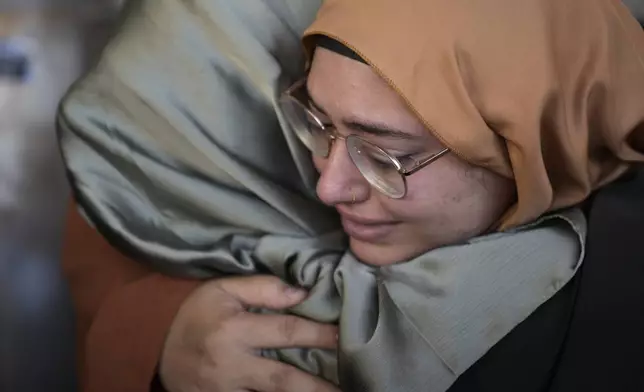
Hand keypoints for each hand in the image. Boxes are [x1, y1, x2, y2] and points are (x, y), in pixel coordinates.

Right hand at [160, 275, 339, 391]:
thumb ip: (263, 288)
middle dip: (317, 386)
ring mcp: (224, 390)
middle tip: (348, 387)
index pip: (284, 331)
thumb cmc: (195, 312)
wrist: (154, 345)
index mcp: (233, 328)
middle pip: (282, 380)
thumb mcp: (222, 289)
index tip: (343, 337)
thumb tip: (302, 293)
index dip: (317, 334)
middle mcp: (230, 363)